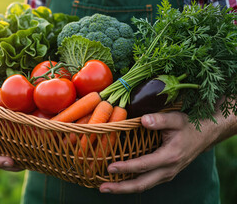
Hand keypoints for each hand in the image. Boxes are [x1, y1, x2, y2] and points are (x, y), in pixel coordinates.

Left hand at [99, 111, 230, 193]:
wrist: (205, 136)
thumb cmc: (188, 126)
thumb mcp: (176, 119)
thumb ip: (160, 119)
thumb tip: (143, 120)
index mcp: (170, 156)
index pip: (144, 165)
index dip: (126, 168)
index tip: (110, 168)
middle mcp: (168, 170)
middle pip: (142, 184)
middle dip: (121, 188)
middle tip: (103, 188)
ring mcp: (166, 174)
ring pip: (143, 186)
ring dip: (124, 188)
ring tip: (105, 187)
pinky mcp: (164, 174)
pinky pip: (146, 182)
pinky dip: (131, 184)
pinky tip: (118, 181)